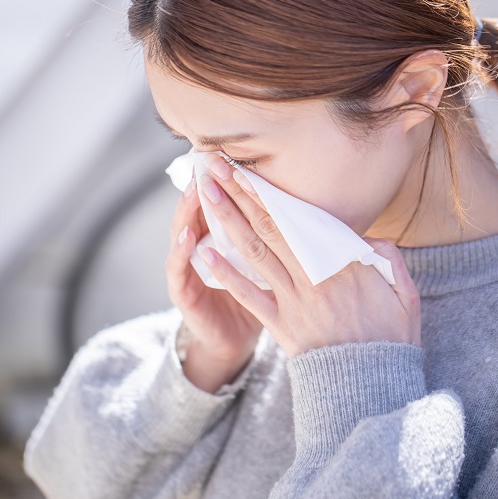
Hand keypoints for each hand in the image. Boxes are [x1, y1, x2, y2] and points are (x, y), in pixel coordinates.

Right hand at [166, 173, 263, 384]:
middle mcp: (202, 247)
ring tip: (195, 191)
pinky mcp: (183, 292)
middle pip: (201, 212)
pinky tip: (188, 237)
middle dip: (207, 187)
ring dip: (188, 212)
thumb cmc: (255, 299)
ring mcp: (189, 269)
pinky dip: (182, 253)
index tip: (239, 159)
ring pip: (183, 233)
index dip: (232, 185)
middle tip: (211, 162)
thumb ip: (283, 241)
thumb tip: (318, 216)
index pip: (227, 207)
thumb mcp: (270, 266)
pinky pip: (179, 270)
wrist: (233, 339)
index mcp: (226, 240)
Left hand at [195, 153, 420, 357]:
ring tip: (205, 193)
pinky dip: (225, 273)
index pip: (297, 218)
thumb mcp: (404, 292)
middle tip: (213, 165)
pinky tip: (202, 252)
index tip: (246, 168)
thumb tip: (367, 239)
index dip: (268, 192)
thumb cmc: (391, 337)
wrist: (371, 386)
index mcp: (342, 263)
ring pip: (254, 251)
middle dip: (238, 193)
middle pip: (268, 225)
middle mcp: (311, 275)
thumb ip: (387, 258)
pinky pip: (248, 295)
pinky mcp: (279, 325)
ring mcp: (292, 299)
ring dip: (226, 220)